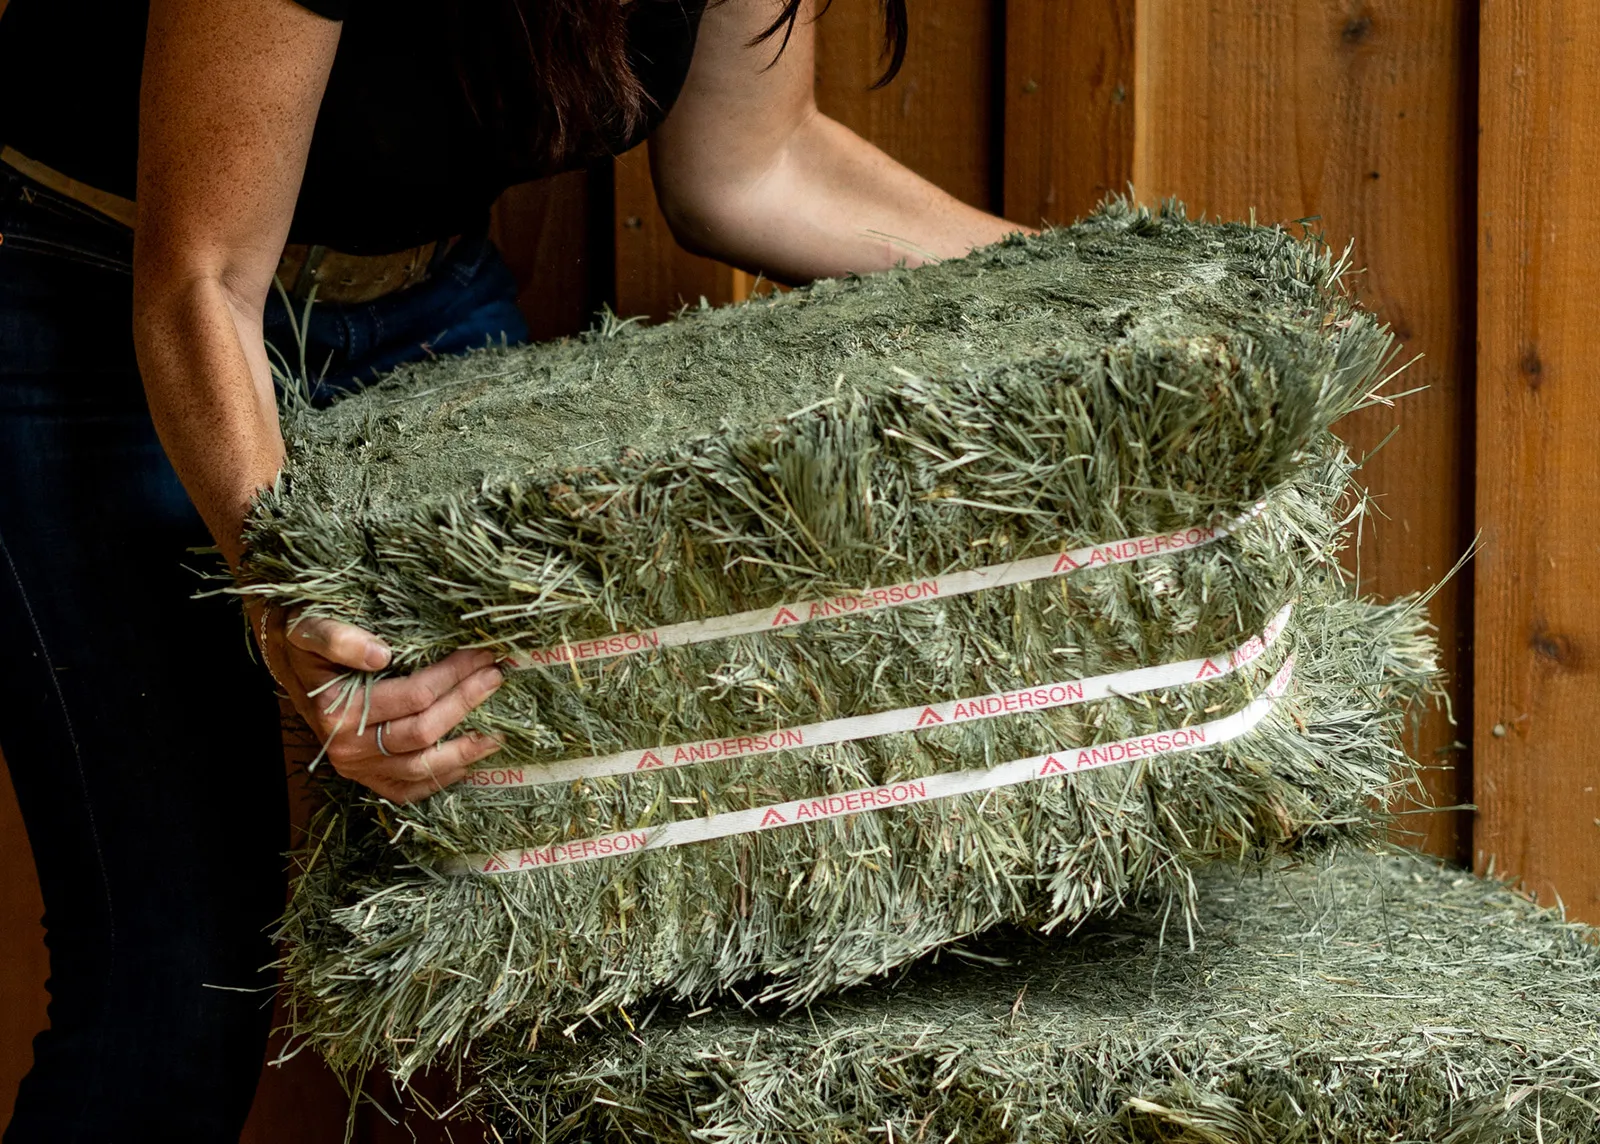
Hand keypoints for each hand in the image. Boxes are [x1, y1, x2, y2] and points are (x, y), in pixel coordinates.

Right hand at [251, 603, 504, 802]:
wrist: (286, 662)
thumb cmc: (304, 642)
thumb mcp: (310, 629)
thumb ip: (337, 638)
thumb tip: (378, 654)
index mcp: (337, 711)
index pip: (414, 696)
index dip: (454, 676)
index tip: (482, 654)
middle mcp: (347, 746)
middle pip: (424, 732)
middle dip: (466, 702)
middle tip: (496, 677)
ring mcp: (356, 768)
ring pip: (420, 767)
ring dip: (463, 751)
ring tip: (497, 734)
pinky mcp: (364, 777)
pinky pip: (405, 791)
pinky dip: (437, 782)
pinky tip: (466, 766)